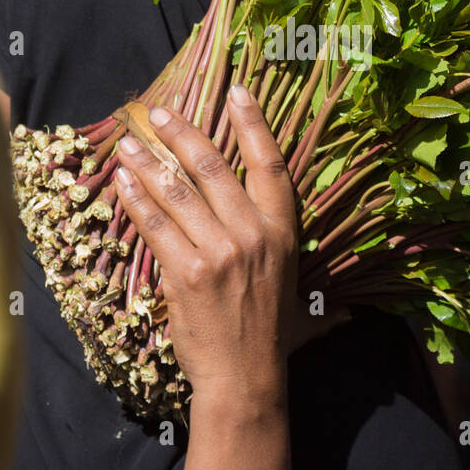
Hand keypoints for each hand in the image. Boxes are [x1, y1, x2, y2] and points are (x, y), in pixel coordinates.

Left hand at [113, 84, 299, 408]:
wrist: (244, 379)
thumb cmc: (271, 338)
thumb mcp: (301, 299)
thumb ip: (308, 281)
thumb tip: (348, 311)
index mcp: (283, 233)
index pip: (271, 165)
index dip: (254, 124)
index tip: (238, 91)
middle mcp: (254, 235)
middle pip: (214, 167)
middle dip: (182, 134)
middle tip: (157, 113)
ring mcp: (220, 252)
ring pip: (177, 192)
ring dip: (147, 162)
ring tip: (127, 142)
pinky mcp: (186, 272)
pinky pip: (156, 225)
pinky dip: (136, 200)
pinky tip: (122, 182)